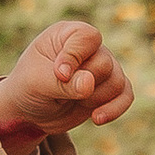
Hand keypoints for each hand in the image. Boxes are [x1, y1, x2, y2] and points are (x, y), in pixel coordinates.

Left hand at [0, 20, 134, 152]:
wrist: (30, 111)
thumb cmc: (28, 88)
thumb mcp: (37, 83)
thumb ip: (63, 83)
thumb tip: (89, 83)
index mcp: (68, 35)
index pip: (88, 37)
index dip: (77, 56)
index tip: (59, 74)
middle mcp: (89, 48)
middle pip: (105, 63)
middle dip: (84, 85)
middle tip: (60, 92)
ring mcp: (102, 68)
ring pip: (117, 82)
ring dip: (94, 99)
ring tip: (70, 102)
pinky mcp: (109, 89)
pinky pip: (126, 96)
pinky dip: (114, 109)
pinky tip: (96, 119)